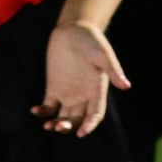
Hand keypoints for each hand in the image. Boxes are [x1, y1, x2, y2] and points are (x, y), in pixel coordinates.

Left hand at [32, 21, 131, 136]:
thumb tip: (126, 86)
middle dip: (70, 127)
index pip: (95, 114)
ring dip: (57, 124)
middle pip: (78, 119)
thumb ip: (113, 70)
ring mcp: (68, 93)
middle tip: (59, 127)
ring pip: (63, 116)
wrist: (74, 28)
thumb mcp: (103, 54)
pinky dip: (43, 112)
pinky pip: (48, 106)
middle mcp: (83, 95)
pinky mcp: (54, 87)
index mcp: (97, 90)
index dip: (90, 125)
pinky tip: (35, 111)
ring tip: (49, 126)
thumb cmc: (92, 40)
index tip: (81, 133)